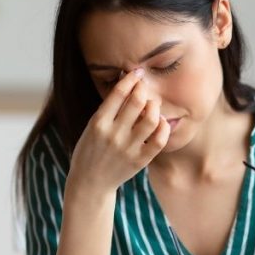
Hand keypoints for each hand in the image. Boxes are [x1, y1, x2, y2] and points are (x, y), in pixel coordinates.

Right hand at [67, 68, 170, 195]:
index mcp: (98, 123)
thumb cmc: (90, 150)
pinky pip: (159, 139)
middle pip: (137, 102)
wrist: (90, 182)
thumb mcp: (92, 127)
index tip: (137, 72)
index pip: (119, 93)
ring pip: (152, 119)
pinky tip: (160, 122)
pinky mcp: (140, 160)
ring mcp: (128, 148)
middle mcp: (114, 134)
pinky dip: (163, 127)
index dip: (131, 78)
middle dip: (144, 89)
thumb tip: (127, 83)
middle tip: (144, 88)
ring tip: (152, 105)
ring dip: (154, 107)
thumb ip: (109, 109)